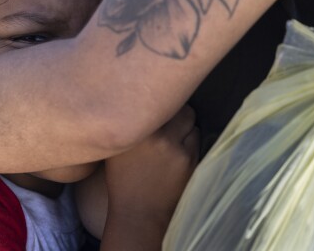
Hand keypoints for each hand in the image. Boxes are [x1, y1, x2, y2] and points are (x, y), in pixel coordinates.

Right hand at [101, 105, 198, 249]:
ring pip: (192, 125)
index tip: (159, 109)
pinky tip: (178, 156)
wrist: (138, 213)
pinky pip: (196, 142)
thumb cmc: (123, 178)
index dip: (162, 103)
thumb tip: (141, 101)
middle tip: (170, 124)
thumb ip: (130, 123)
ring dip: (186, 130)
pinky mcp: (191, 161)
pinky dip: (190, 145)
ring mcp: (177, 148)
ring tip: (173, 142)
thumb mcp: (117, 147)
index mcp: (137, 129)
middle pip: (181, 109)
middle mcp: (158, 135)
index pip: (161, 101)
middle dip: (178, 115)